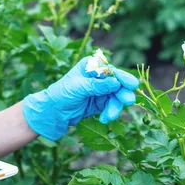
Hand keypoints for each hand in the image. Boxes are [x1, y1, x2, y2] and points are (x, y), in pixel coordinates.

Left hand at [22, 56, 139, 140]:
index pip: (109, 70)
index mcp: (89, 66)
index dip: (122, 77)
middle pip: (117, 83)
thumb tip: (115, 82)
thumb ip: (97, 86)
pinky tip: (104, 118)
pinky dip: (110, 112)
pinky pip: (111, 106)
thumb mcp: (78, 88)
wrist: (53, 112)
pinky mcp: (100, 103)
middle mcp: (97, 77)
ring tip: (109, 116)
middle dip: (122, 93)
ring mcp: (100, 90)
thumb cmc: (61, 94)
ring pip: (116, 97)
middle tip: (128, 101)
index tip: (131, 84)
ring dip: (115, 107)